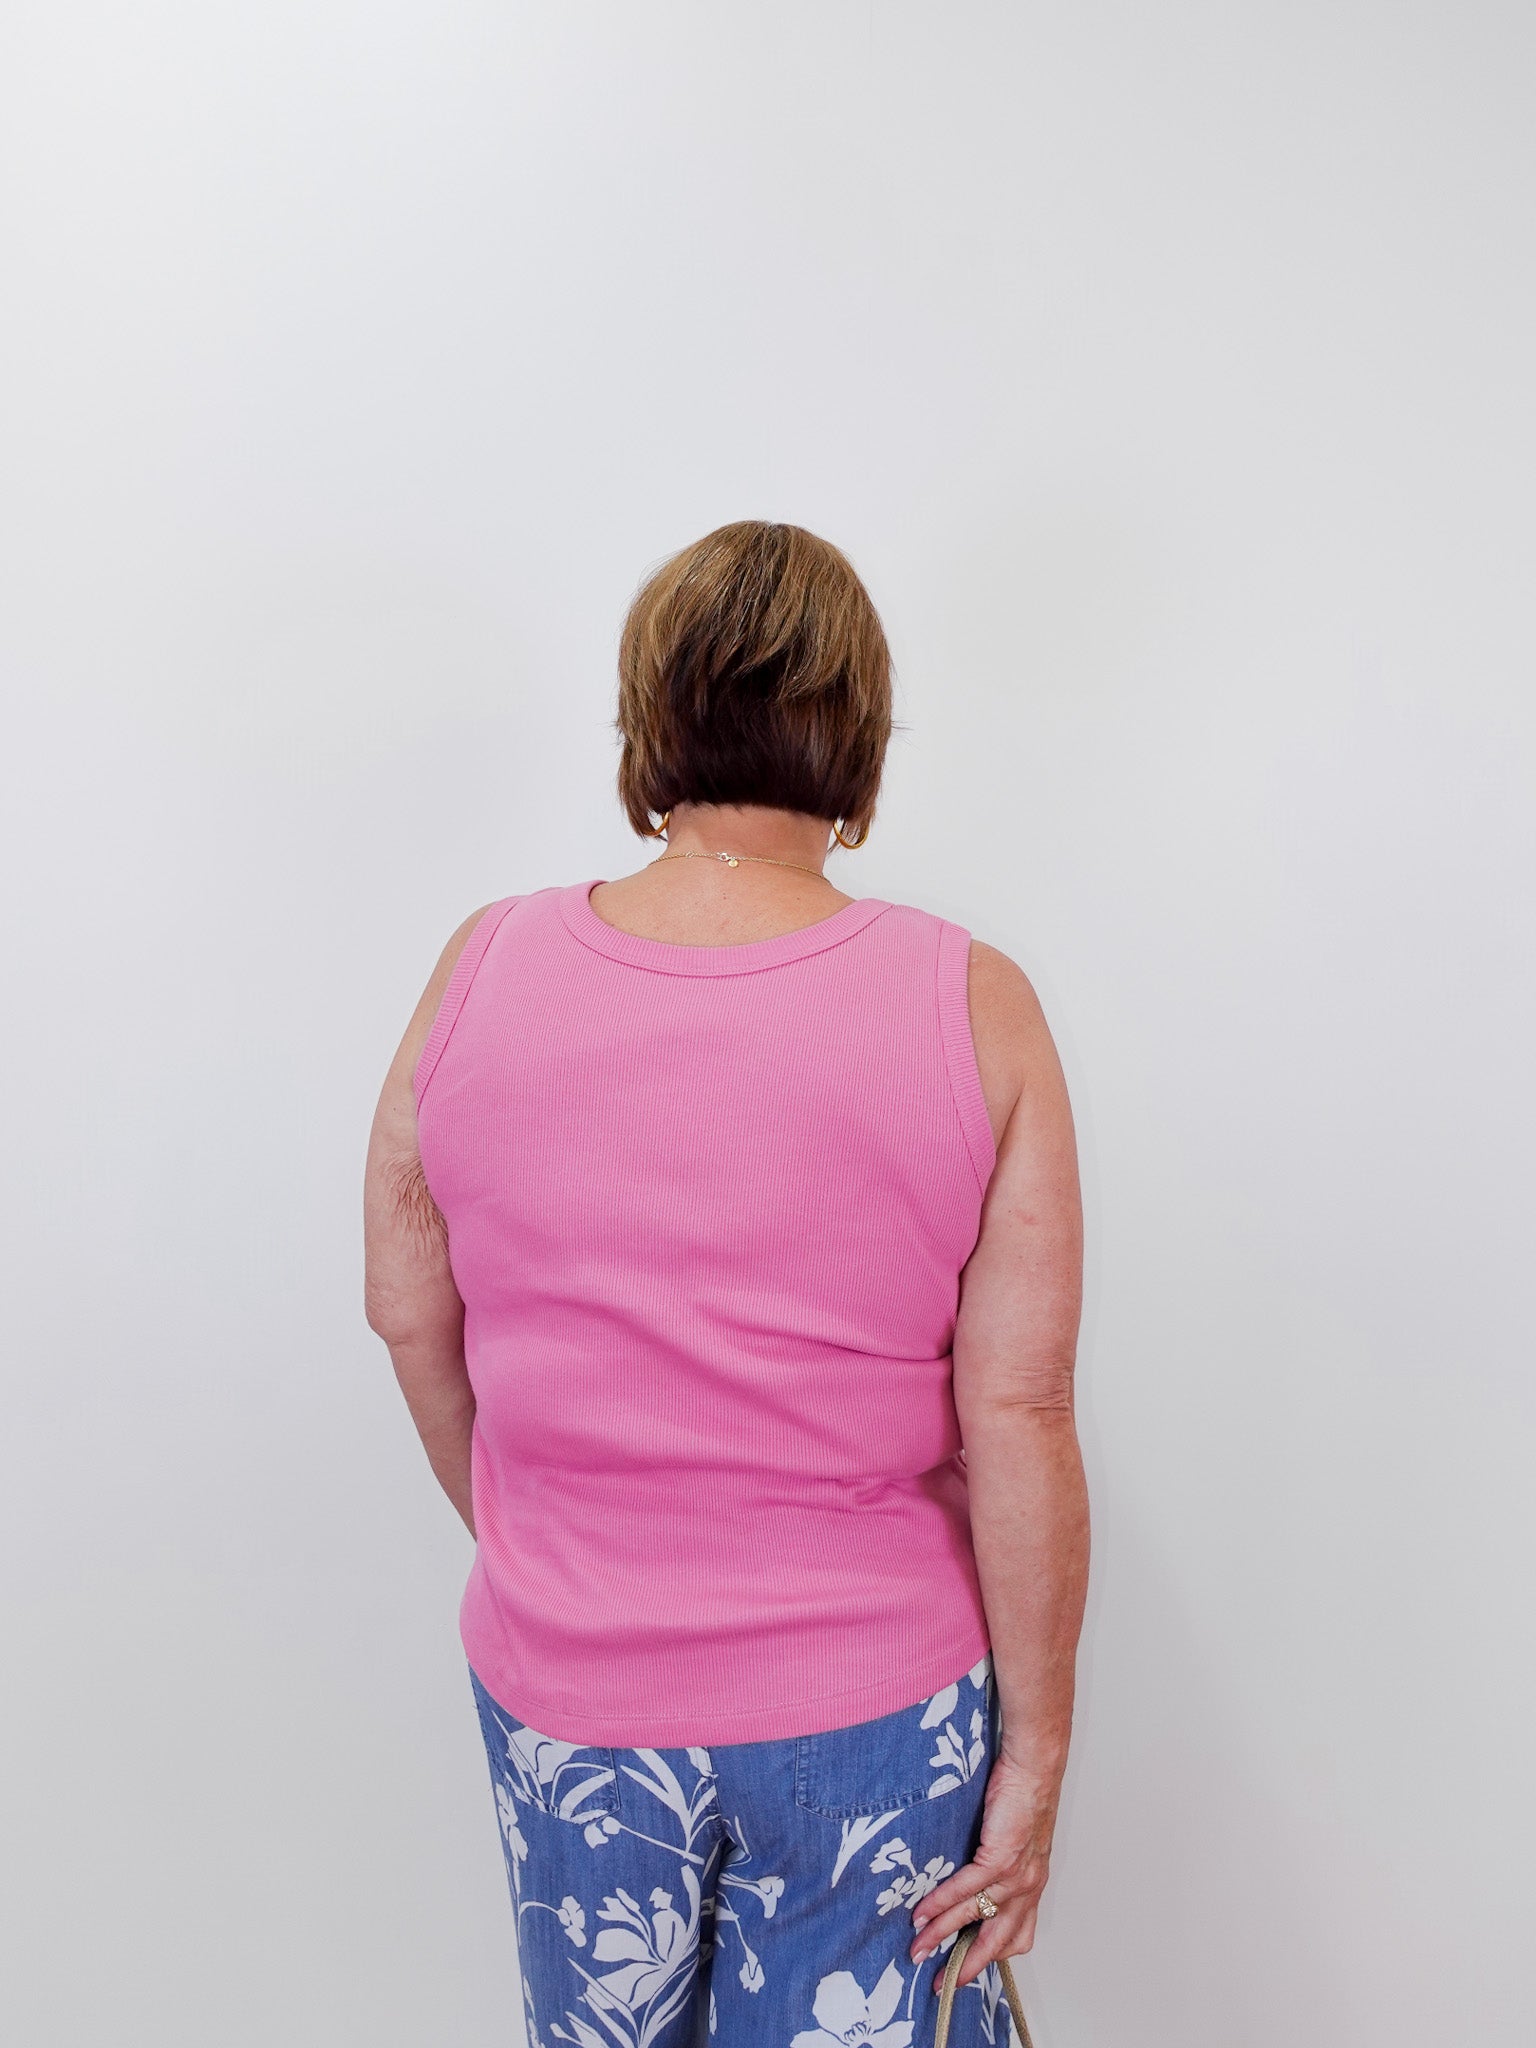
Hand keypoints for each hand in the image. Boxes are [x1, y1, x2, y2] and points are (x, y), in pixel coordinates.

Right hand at [908, 1748, 1058, 1989]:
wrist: (1034, 1768)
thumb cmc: (1022, 1797)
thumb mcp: (1016, 1841)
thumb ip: (998, 1865)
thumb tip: (969, 1880)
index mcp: (1032, 1886)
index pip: (1017, 1937)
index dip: (991, 1957)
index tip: (965, 1971)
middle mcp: (1027, 1888)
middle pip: (997, 1942)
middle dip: (966, 1966)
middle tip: (939, 1984)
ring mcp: (1015, 1875)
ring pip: (975, 1917)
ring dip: (943, 1936)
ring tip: (917, 1948)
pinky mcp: (1000, 1857)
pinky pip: (966, 1889)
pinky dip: (942, 1904)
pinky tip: (922, 1913)